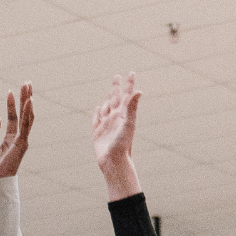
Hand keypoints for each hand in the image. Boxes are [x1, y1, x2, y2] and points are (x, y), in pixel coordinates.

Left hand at [0, 83, 33, 178]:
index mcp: (10, 139)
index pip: (13, 118)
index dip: (11, 105)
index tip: (10, 92)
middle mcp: (18, 138)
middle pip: (23, 114)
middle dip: (25, 98)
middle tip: (27, 83)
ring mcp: (21, 140)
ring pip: (27, 117)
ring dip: (28, 101)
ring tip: (28, 86)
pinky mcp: (22, 143)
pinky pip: (26, 125)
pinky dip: (27, 113)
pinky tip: (29, 101)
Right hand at [91, 73, 141, 200]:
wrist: (114, 162)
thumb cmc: (122, 145)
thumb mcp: (128, 124)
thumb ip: (132, 107)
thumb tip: (139, 91)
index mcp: (124, 115)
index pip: (126, 95)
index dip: (129, 84)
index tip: (131, 73)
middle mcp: (116, 118)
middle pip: (115, 98)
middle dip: (116, 87)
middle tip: (117, 76)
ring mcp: (107, 125)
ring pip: (106, 107)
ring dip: (107, 99)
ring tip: (109, 92)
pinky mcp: (98, 133)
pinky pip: (97, 119)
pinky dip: (97, 112)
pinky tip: (98, 109)